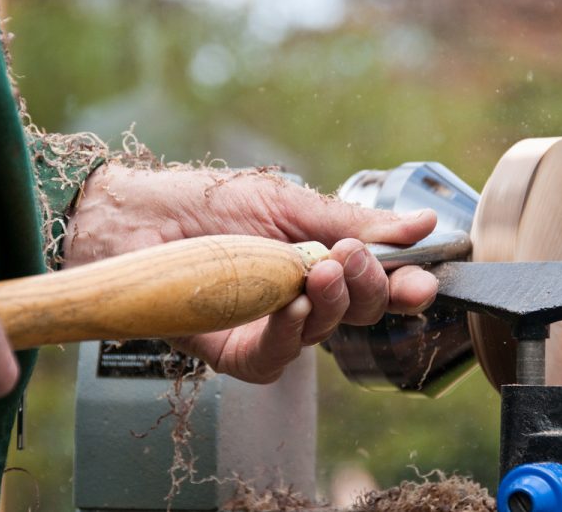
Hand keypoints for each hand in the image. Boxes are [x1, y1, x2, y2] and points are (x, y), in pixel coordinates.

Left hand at [64, 165, 437, 382]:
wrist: (136, 215)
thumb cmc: (208, 204)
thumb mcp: (290, 205)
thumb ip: (354, 222)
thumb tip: (425, 223)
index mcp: (320, 264)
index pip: (376, 284)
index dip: (405, 285)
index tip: (425, 279)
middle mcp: (301, 301)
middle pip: (359, 313)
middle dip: (368, 287)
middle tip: (351, 254)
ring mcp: (269, 329)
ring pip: (323, 336)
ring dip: (331, 304)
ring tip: (322, 269)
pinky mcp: (234, 352)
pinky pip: (275, 358)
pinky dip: (290, 334)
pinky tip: (292, 307)